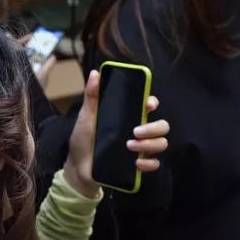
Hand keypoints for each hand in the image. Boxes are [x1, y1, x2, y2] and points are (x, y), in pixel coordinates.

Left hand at [64, 70, 169, 198]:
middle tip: (135, 131)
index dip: (153, 103)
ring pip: (161, 143)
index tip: (147, 104)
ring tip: (129, 146)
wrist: (78, 166)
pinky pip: (155, 163)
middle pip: (162, 126)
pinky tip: (136, 163)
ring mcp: (140, 148)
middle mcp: (138, 130)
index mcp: (127, 116)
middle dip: (153, 128)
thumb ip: (92, 96)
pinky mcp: (138, 165)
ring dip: (150, 144)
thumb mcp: (86, 116)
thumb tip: (95, 73)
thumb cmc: (83, 138)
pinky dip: (149, 163)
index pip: (149, 105)